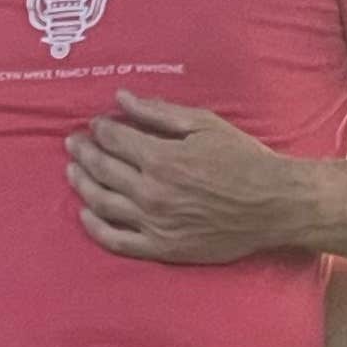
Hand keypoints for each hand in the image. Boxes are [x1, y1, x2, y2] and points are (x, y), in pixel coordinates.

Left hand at [66, 94, 325, 264]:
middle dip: (83, 152)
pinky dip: (96, 227)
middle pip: (102, 169)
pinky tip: (86, 214)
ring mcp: (155, 222)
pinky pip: (117, 241)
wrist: (273, 205)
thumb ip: (159, 113)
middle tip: (72, 144)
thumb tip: (121, 99)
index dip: (99, 129)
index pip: (113, 139)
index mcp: (161, 157)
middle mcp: (152, 191)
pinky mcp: (163, 247)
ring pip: (102, 204)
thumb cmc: (244, 159)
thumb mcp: (204, 124)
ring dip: (82, 185)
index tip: (94, 124)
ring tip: (73, 172)